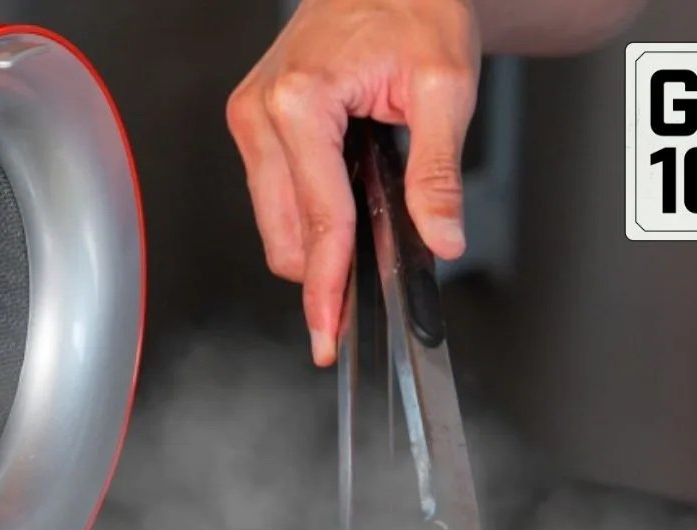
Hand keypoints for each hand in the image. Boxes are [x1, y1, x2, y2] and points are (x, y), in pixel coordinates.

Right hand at [226, 0, 479, 365]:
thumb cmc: (412, 5)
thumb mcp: (446, 86)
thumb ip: (437, 172)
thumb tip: (440, 236)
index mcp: (300, 101)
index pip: (318, 218)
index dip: (329, 283)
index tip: (327, 329)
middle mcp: (261, 112)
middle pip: (283, 235)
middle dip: (319, 274)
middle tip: (354, 305)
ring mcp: (251, 119)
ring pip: (272, 222)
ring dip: (313, 245)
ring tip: (359, 240)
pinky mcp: (253, 124)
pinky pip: (272, 196)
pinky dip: (305, 216)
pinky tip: (339, 209)